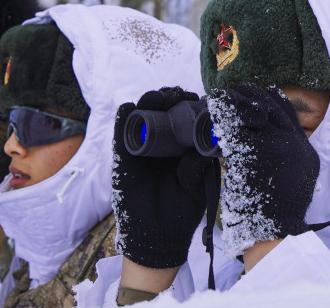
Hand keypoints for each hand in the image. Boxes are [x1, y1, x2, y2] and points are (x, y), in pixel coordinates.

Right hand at [112, 87, 213, 268]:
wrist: (158, 237)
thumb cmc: (181, 211)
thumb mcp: (195, 185)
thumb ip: (198, 164)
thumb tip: (208, 139)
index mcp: (180, 149)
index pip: (181, 118)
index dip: (187, 105)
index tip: (195, 98)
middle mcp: (161, 145)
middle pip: (161, 112)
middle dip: (168, 99)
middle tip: (177, 94)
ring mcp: (141, 150)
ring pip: (141, 117)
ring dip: (148, 103)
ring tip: (158, 97)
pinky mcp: (124, 159)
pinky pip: (121, 135)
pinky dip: (123, 119)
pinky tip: (129, 108)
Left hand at [209, 84, 319, 255]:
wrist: (275, 228)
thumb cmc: (282, 205)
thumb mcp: (299, 173)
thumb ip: (290, 150)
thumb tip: (275, 135)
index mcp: (302, 146)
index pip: (287, 111)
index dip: (271, 99)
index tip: (260, 93)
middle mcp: (290, 141)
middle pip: (269, 105)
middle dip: (251, 95)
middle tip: (236, 91)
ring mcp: (272, 145)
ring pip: (251, 111)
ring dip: (235, 101)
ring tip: (222, 98)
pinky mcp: (252, 152)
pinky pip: (235, 126)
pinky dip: (224, 116)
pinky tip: (215, 110)